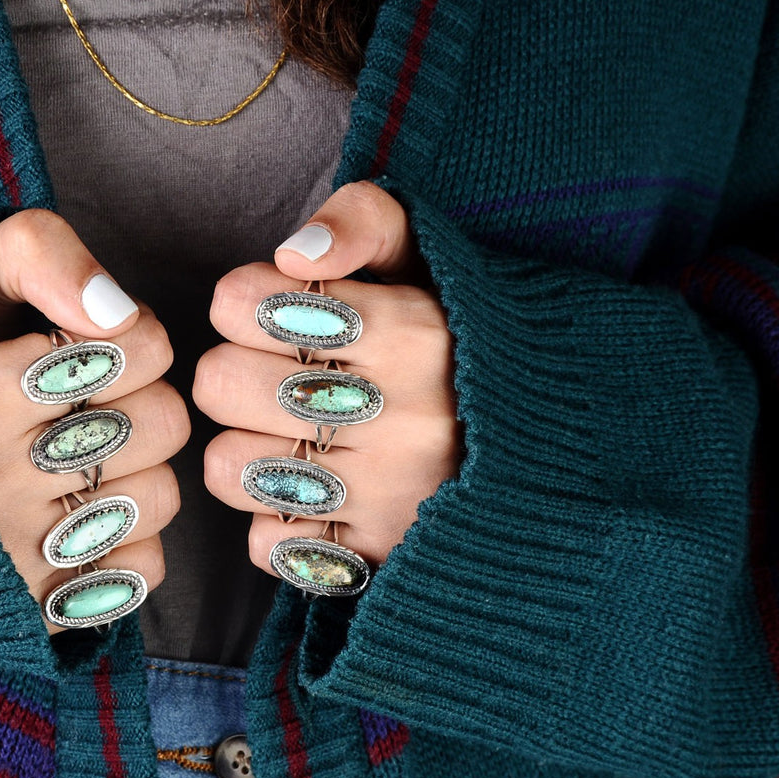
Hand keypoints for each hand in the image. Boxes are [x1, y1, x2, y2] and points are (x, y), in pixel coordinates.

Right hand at [0, 209, 188, 630]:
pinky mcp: (27, 609)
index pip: (144, 347)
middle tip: (91, 407)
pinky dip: (127, 544)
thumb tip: (116, 309)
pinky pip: (142, 572)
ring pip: (160, 498)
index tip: (92, 348)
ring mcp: (13, 553)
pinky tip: (80, 519)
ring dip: (136, 473)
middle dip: (140, 401)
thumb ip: (37, 254)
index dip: (132, 337)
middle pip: (164, 423)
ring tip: (82, 462)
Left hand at [193, 181, 458, 575]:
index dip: (242, 301)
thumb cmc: (463, 340)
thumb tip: (295, 255)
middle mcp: (400, 418)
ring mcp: (390, 495)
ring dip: (245, 448)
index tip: (272, 311)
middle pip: (221, 384)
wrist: (556, 443)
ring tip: (290, 436)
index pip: (246, 303)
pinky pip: (266, 544)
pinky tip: (315, 493)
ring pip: (229, 468)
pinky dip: (277, 520)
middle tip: (272, 374)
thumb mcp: (429, 256)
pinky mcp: (379, 556)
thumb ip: (362, 221)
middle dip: (231, 371)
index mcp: (410, 333)